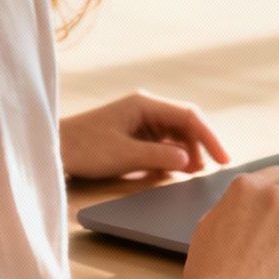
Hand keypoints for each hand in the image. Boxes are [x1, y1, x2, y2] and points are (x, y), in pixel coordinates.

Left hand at [59, 90, 230, 180]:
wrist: (54, 150)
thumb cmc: (85, 149)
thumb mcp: (124, 155)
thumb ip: (159, 157)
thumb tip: (189, 161)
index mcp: (144, 104)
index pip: (189, 116)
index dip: (210, 137)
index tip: (223, 158)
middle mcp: (145, 109)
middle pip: (185, 124)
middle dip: (200, 146)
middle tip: (211, 171)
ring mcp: (139, 121)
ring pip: (175, 134)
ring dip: (187, 152)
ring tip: (195, 173)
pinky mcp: (134, 135)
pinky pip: (162, 143)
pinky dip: (173, 156)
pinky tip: (177, 170)